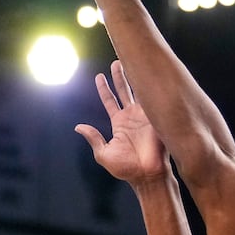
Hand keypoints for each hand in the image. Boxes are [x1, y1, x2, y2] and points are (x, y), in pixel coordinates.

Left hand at [76, 60, 170, 185]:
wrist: (148, 175)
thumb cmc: (126, 169)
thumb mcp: (104, 154)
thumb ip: (93, 138)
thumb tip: (78, 126)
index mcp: (119, 124)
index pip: (110, 101)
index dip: (104, 88)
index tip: (98, 76)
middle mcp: (132, 117)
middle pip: (124, 90)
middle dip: (120, 76)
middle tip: (117, 60)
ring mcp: (145, 115)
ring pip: (138, 90)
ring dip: (134, 76)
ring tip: (131, 60)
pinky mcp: (156, 117)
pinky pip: (151, 98)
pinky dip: (149, 86)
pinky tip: (147, 74)